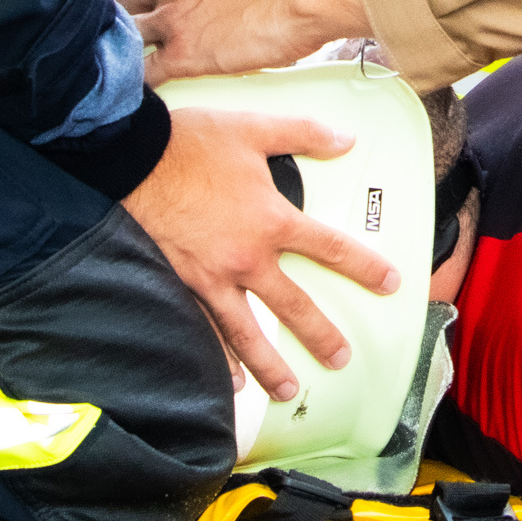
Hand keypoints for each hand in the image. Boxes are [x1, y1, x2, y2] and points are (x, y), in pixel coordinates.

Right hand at [122, 106, 401, 402]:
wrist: (132, 159)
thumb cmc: (191, 142)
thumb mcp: (254, 128)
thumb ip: (303, 135)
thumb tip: (345, 140)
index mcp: (271, 220)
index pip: (331, 248)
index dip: (364, 267)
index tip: (389, 284)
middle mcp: (247, 257)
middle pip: (294, 305)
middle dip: (321, 335)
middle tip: (340, 358)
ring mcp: (213, 277)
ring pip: (248, 333)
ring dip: (271, 365)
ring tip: (287, 391)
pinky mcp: (182, 285)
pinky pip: (204, 330)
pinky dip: (218, 359)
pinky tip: (230, 379)